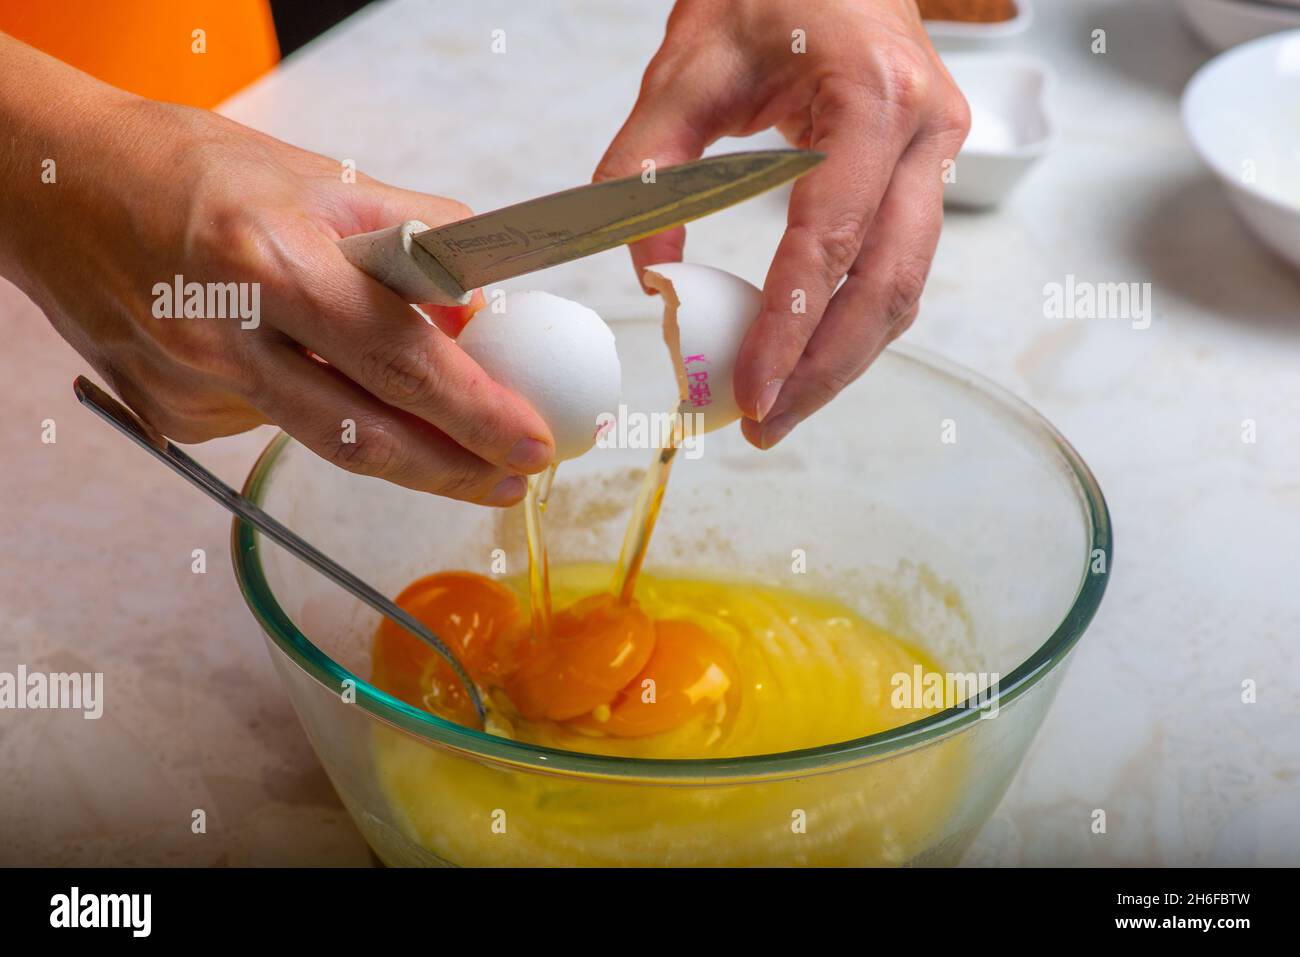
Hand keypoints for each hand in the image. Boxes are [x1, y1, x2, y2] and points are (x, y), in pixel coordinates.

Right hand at [0, 35, 552, 505]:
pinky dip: (319, 412)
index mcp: (269, 262)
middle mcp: (224, 335)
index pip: (399, 359)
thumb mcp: (321, 176)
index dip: (475, 412)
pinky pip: (273, 429)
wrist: (51, 184)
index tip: (532, 441)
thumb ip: (415, 241)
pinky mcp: (171, 416)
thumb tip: (483, 302)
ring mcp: (190, 386)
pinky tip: (313, 375)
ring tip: (455, 449)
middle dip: (456, 469)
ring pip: (324, 442)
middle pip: (365, 436)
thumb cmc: (191, 168)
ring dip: (403, 455)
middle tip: (513, 479)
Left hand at [595, 0, 968, 447]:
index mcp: (870, 97)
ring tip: (782, 408)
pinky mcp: (928, 170)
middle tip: (765, 426)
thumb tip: (650, 272)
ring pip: (904, 288)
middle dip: (825, 371)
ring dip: (844, 360)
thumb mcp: (684, 64)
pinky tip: (810, 356)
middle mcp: (924, 131)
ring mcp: (937, 152)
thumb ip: (648, 166)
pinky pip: (899, 265)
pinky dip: (855, 321)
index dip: (790, 329)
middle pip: (886, 286)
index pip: (829, 241)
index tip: (750, 393)